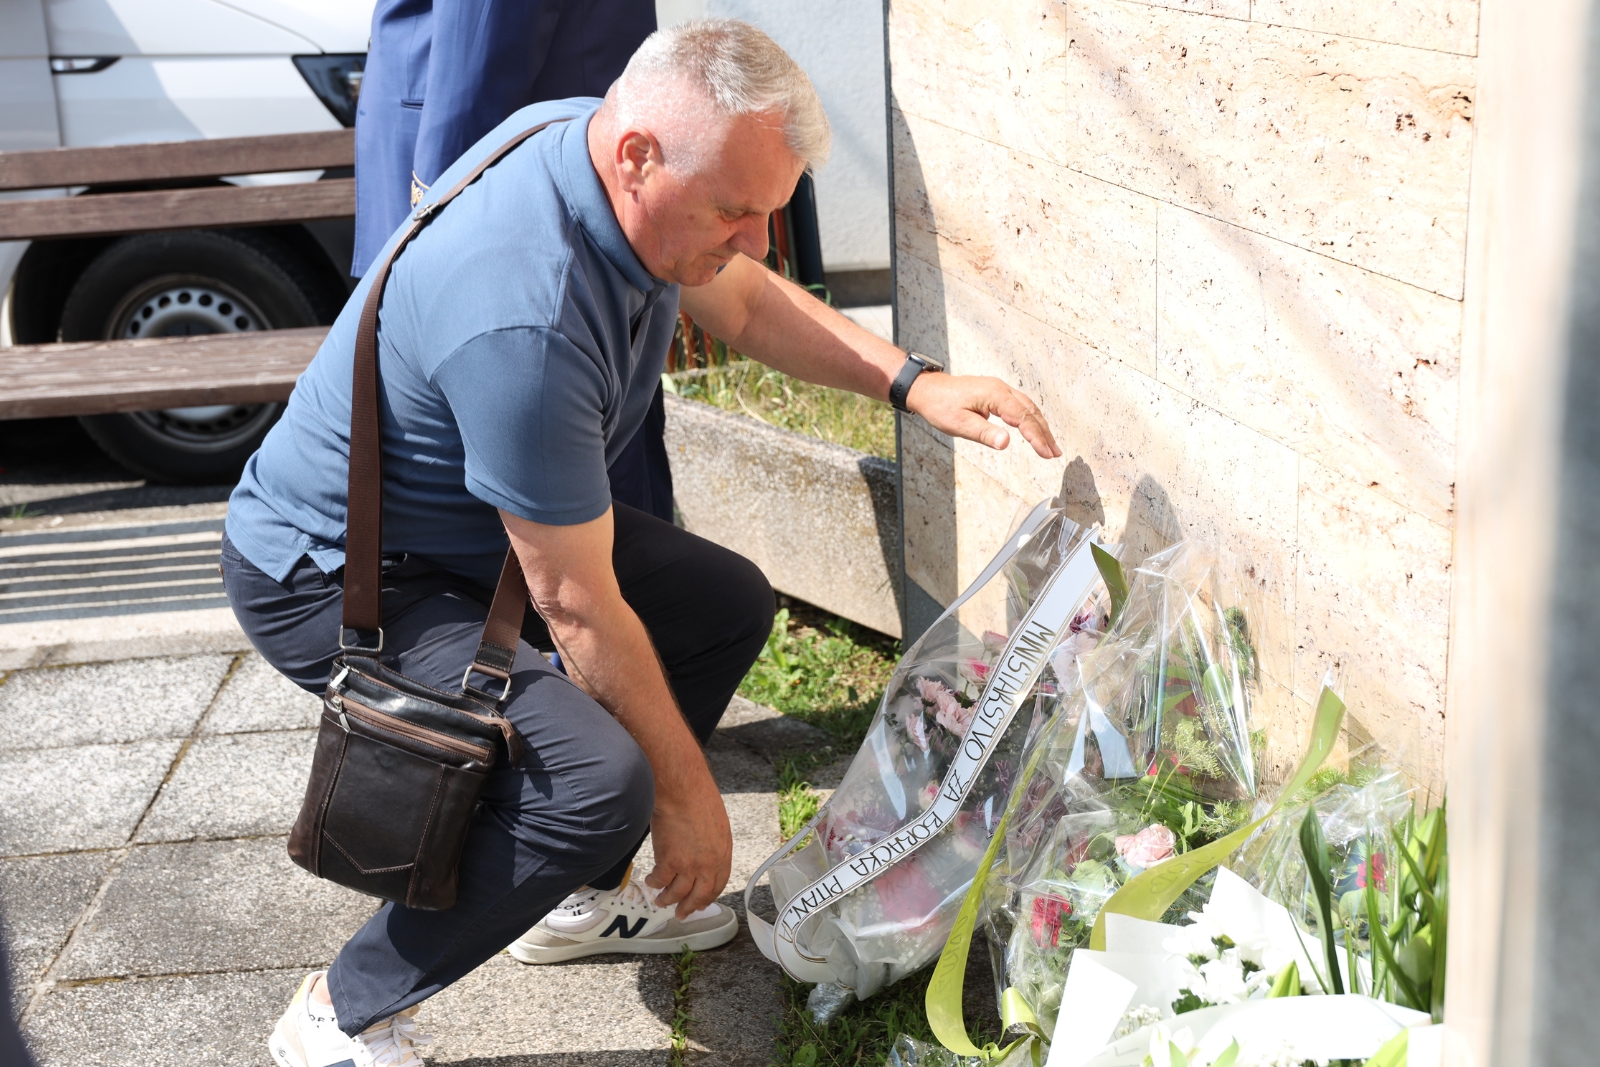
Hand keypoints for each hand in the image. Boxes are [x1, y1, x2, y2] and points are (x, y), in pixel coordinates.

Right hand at [644, 765, 732, 918]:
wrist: (683, 790)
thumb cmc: (698, 797)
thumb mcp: (716, 824)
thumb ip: (712, 844)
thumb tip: (704, 854)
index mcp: (723, 854)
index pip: (718, 884)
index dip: (707, 897)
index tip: (700, 904)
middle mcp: (708, 864)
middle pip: (699, 895)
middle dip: (689, 908)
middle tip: (681, 914)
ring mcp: (689, 866)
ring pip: (677, 893)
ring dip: (667, 900)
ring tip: (661, 902)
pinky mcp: (669, 862)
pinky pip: (660, 881)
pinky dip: (654, 883)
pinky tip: (650, 882)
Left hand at [905, 372, 1060, 458]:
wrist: (927, 390)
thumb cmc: (940, 405)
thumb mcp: (959, 424)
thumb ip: (984, 434)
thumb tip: (1006, 443)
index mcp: (994, 395)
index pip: (1022, 418)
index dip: (1037, 437)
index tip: (1046, 453)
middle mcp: (1001, 389)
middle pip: (1031, 412)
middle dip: (1045, 433)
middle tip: (1054, 453)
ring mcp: (999, 389)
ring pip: (1028, 408)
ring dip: (1040, 426)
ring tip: (1050, 446)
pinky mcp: (996, 393)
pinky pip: (1020, 405)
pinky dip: (1030, 419)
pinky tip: (1034, 429)